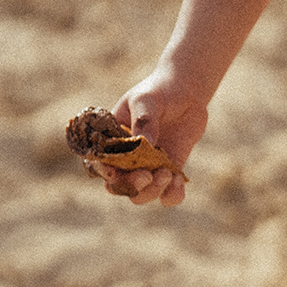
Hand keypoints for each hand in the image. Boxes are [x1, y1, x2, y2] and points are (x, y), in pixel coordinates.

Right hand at [94, 71, 207, 206]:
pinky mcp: (171, 170)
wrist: (185, 91)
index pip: (100, 164)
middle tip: (147, 175)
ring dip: (152, 191)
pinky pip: (168, 194)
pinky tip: (178, 182)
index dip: (104, 173)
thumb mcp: (146, 100)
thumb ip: (144, 120)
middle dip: (132, 186)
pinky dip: (172, 195)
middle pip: (120, 186)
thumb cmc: (157, 92)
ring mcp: (149, 167)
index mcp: (112, 143)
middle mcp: (127, 160)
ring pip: (142, 194)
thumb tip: (146, 144)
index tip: (114, 173)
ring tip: (168, 174)